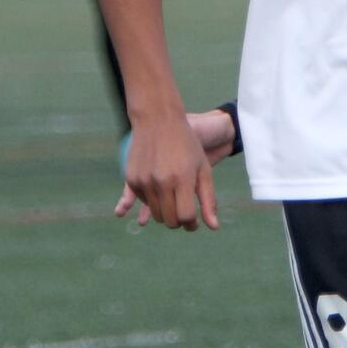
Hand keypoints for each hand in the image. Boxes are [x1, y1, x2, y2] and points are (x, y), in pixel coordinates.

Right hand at [115, 111, 222, 230]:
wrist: (158, 120)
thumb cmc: (187, 146)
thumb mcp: (203, 169)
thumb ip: (208, 199)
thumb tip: (214, 227)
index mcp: (182, 179)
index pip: (186, 216)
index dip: (192, 224)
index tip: (194, 223)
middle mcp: (161, 182)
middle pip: (169, 220)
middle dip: (179, 222)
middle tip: (185, 214)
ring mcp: (144, 180)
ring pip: (155, 214)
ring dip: (166, 213)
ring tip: (174, 201)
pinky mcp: (132, 179)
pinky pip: (143, 201)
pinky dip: (153, 201)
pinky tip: (160, 188)